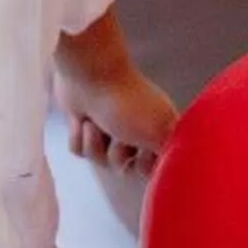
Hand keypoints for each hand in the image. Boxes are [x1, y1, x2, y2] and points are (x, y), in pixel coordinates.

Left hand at [57, 62, 178, 175]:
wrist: (89, 76)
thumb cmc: (128, 104)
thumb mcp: (160, 133)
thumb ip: (169, 157)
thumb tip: (168, 171)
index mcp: (157, 133)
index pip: (152, 169)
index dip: (143, 164)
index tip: (142, 150)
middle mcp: (134, 133)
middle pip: (122, 168)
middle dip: (116, 152)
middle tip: (118, 131)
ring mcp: (107, 130)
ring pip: (98, 160)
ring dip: (95, 142)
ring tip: (96, 122)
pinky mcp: (82, 126)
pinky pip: (78, 150)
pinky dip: (78, 136)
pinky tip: (81, 119)